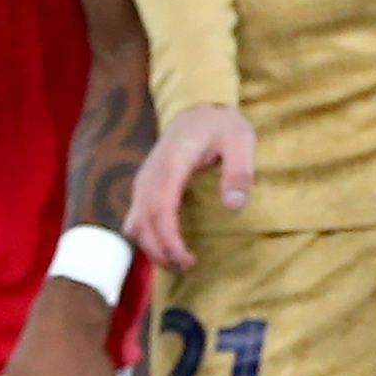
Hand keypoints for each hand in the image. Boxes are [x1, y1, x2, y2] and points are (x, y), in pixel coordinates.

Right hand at [126, 102, 254, 272]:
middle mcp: (149, 177)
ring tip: (177, 263)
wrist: (197, 108)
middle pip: (142, 224)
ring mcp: (143, 182)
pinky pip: (136, 218)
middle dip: (160, 252)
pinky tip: (167, 246)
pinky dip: (147, 237)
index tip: (188, 259)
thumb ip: (239, 172)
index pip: (160, 211)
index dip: (169, 241)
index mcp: (170, 166)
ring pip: (134, 224)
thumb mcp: (241, 140)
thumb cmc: (221, 125)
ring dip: (151, 247)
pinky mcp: (144, 188)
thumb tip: (234, 207)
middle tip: (186, 267)